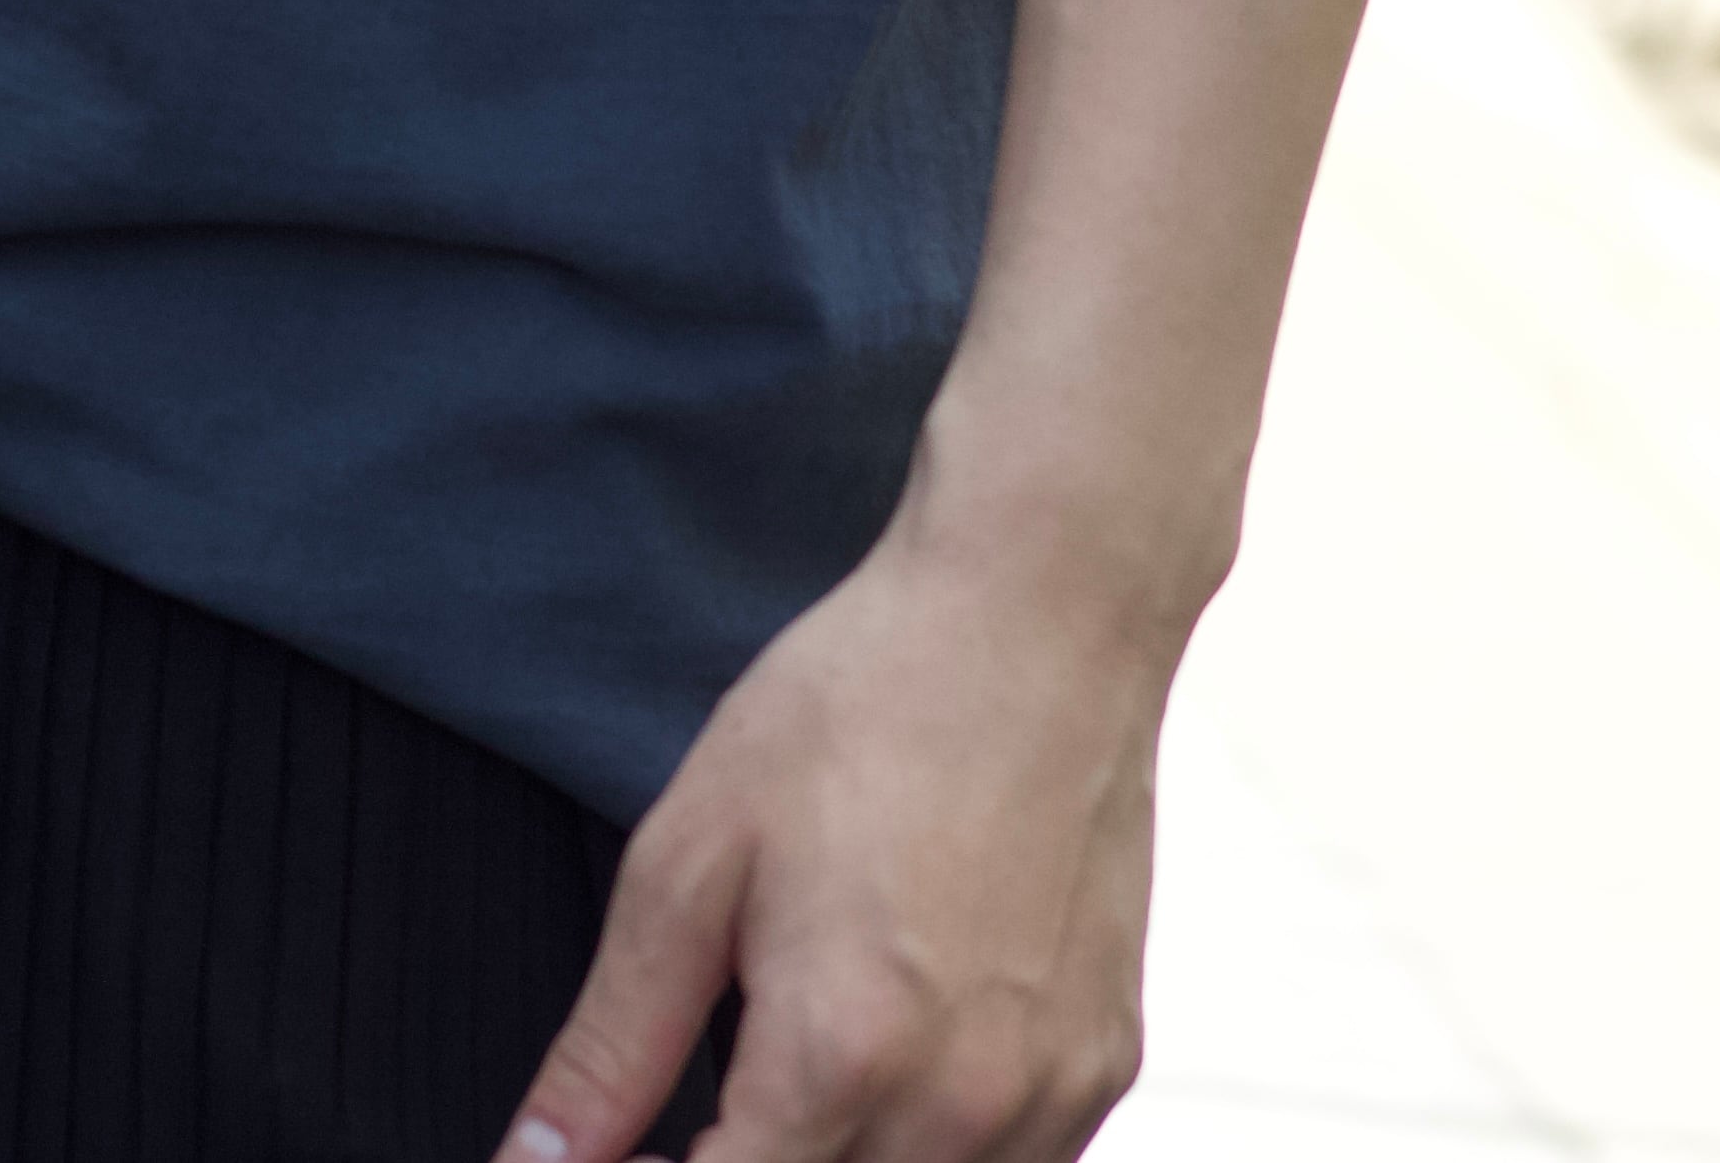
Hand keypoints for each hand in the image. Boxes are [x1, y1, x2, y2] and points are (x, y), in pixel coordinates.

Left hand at [495, 481, 1172, 1162]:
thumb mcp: (694, 854)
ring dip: (848, 1159)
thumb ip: (612, 1042)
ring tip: (810, 1052)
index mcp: (837, 1054)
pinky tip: (903, 1046)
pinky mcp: (1107, 1063)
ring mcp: (1049, 1094)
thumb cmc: (865, 705)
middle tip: (709, 1106)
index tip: (639, 1149)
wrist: (1039, 612)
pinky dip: (940, 1143)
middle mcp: (959, 1105)